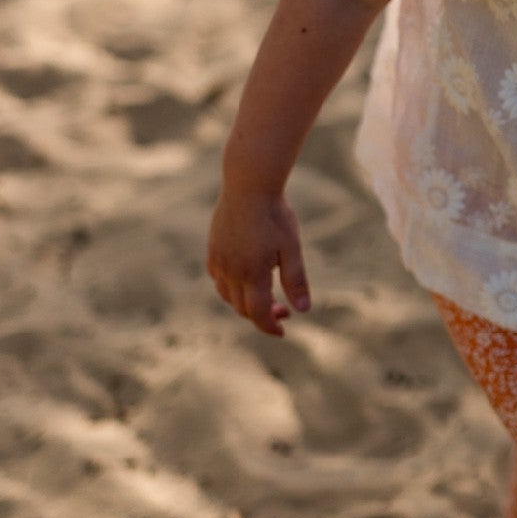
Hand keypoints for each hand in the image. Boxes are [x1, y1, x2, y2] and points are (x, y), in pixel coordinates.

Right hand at [207, 184, 310, 337]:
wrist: (248, 186)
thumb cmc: (275, 215)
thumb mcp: (292, 248)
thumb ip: (296, 280)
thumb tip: (303, 310)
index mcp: (252, 274)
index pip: (258, 314)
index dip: (270, 327)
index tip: (282, 331)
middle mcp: (231, 272)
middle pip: (242, 308)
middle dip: (262, 316)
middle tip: (283, 310)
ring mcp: (219, 261)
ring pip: (228, 296)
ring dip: (245, 304)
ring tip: (265, 297)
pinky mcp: (213, 250)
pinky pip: (218, 280)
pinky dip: (231, 288)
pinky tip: (245, 279)